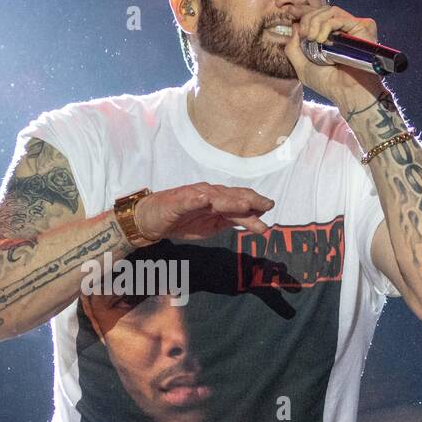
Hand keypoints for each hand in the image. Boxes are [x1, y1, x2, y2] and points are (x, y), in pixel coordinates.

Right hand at [132, 183, 273, 243]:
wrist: (151, 220)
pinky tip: (205, 199)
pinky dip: (196, 199)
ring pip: (214, 197)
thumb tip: (251, 218)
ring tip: (244, 204)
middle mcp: (207, 195)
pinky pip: (188, 200)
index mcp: (217, 201)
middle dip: (249, 200)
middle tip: (266, 205)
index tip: (269, 208)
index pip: (238, 201)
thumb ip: (228, 220)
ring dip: (229, 200)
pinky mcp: (176, 202)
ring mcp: (192, 197)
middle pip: (231, 196)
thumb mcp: (210, 226)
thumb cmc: (181, 221)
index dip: (254, 203)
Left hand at [282, 4, 386, 113]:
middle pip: (320, 10)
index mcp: (328, 37)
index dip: (301, 11)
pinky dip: (326, 25)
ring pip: (329, 10)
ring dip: (314, 21)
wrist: (346, 92)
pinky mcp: (361, 27)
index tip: (287, 10)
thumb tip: (294, 26)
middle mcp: (340, 30)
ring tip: (312, 38)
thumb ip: (294, 47)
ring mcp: (351, 28)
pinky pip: (338, 17)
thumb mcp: (302, 66)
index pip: (315, 16)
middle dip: (307, 19)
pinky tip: (321, 40)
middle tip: (304, 35)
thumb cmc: (327, 83)